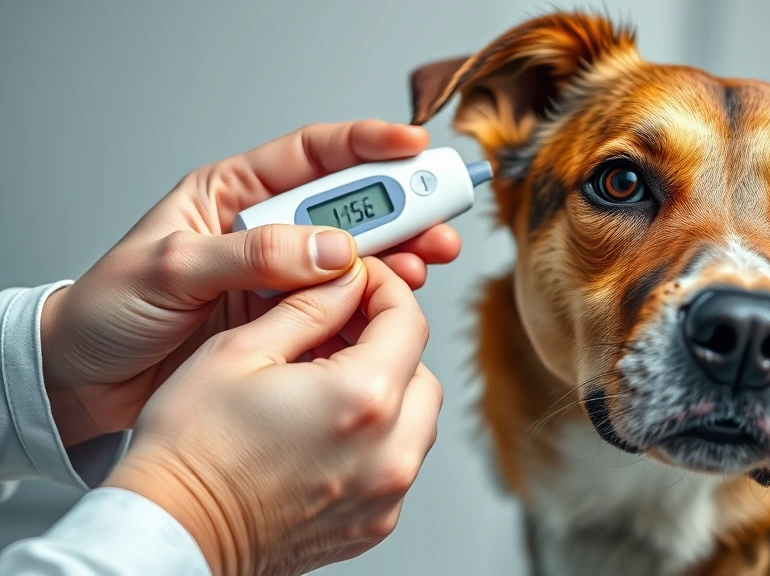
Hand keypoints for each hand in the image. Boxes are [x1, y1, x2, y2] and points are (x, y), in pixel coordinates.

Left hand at [40, 120, 459, 446]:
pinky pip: (339, 304)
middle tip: (442, 216)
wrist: (86, 379)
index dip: (366, 145)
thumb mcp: (171, 269)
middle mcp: (264, 231)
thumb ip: (252, 256)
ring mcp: (278, 277)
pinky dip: (371, 302)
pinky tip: (394, 301)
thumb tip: (331, 249)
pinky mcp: (284, 320)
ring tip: (429, 260)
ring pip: (352, 255)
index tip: (410, 145)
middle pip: (347, 207)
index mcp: (232, 194)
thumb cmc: (110, 309)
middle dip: (400, 208)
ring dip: (396, 255)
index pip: (311, 156)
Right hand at [103, 257, 441, 575]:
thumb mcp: (239, 351)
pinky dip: (378, 436)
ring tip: (329, 379)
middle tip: (341, 329)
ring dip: (387, 390)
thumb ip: (307, 306)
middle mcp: (387, 452)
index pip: (408, 321)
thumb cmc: (191, 453)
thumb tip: (344, 282)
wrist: (172, 533)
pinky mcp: (373, 521)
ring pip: (416, 419)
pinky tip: (328, 425)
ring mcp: (385, 493)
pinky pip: (397, 461)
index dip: (386, 288)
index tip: (362, 282)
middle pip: (421, 371)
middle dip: (389, 342)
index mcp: (361, 398)